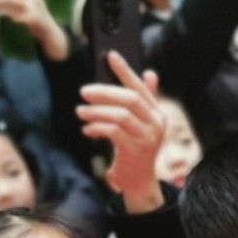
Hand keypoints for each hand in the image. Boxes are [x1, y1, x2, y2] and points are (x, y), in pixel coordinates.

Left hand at [78, 52, 164, 212]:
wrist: (138, 181)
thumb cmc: (134, 149)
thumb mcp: (140, 123)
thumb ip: (142, 101)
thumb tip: (149, 73)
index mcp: (157, 114)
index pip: (141, 87)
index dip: (126, 70)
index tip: (111, 56)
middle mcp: (156, 124)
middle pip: (130, 99)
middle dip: (105, 92)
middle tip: (84, 91)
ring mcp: (147, 138)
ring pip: (120, 115)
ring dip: (96, 111)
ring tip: (81, 112)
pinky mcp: (136, 151)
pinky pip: (113, 132)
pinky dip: (97, 128)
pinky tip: (87, 129)